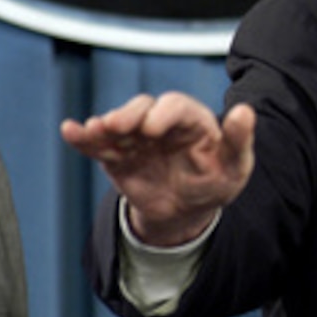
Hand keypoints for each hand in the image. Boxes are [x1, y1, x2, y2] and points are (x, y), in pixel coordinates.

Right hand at [60, 92, 255, 245]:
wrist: (188, 211)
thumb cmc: (216, 181)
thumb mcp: (235, 166)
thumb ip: (239, 139)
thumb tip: (246, 110)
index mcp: (192, 119)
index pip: (176, 106)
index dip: (163, 113)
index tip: (152, 128)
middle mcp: (161, 122)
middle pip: (142, 108)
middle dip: (129, 114)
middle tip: (117, 126)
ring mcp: (136, 138)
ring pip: (117, 124)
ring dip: (104, 125)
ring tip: (94, 129)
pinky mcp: (117, 157)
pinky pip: (97, 145)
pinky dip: (82, 137)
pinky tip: (70, 130)